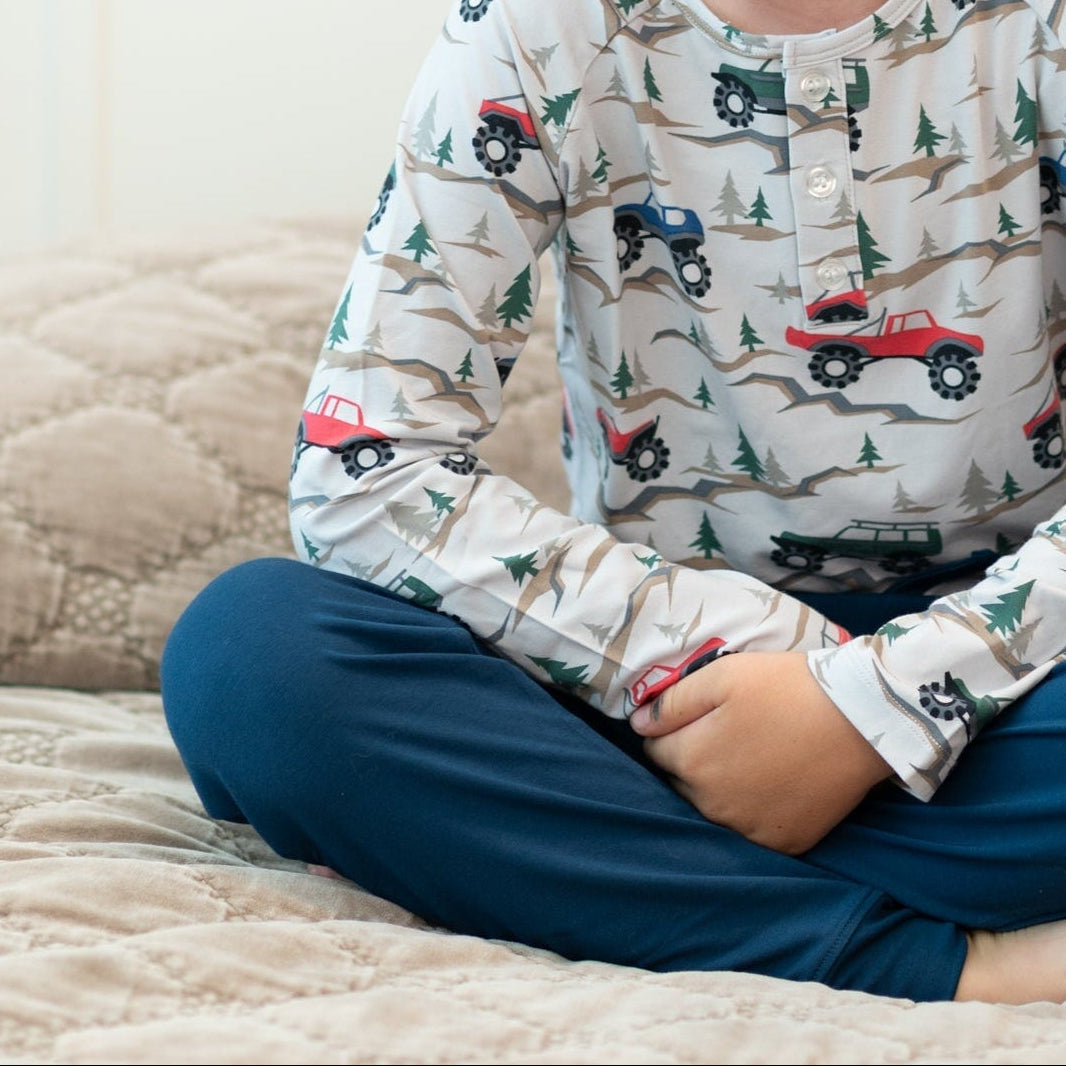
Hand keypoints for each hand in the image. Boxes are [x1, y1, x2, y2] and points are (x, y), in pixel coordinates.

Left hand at [630, 652, 890, 853]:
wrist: (862, 717)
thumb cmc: (787, 688)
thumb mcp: (722, 676)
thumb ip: (672, 703)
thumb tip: (637, 727)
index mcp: (693, 762)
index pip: (655, 753)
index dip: (672, 732)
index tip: (699, 717)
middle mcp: (714, 805)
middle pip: (681, 784)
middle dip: (693, 761)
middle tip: (731, 734)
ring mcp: (750, 829)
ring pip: (713, 810)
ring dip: (720, 789)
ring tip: (753, 756)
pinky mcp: (785, 842)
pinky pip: (751, 829)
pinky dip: (754, 810)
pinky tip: (774, 782)